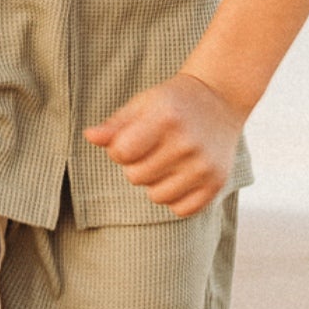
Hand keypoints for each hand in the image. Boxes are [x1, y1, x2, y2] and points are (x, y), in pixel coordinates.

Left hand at [84, 73, 242, 216]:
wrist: (218, 99)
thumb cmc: (171, 103)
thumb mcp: (143, 104)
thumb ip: (115, 125)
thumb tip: (89, 136)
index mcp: (165, 117)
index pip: (122, 152)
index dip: (119, 149)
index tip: (130, 139)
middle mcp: (187, 143)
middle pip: (136, 177)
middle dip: (136, 165)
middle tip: (151, 148)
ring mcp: (204, 166)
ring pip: (157, 197)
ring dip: (154, 183)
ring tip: (165, 161)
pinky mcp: (217, 183)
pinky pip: (181, 209)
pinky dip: (175, 197)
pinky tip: (180, 176)